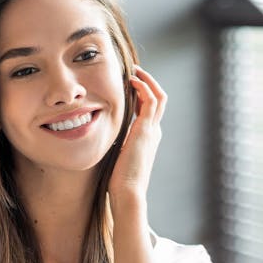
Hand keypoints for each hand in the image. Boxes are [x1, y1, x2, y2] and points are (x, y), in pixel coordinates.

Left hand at [108, 65, 166, 208]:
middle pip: (159, 100)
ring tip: (134, 71)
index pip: (148, 110)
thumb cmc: (119, 180)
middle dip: (148, 83)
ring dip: (148, 80)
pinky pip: (151, 100)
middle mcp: (153, 131)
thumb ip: (116, 145)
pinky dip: (144, 87)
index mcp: (147, 138)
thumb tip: (103, 140)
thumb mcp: (117, 157)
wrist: (128, 192)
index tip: (129, 85)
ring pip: (159, 96)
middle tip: (134, 72)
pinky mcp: (146, 129)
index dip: (140, 95)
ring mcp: (152, 130)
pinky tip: (132, 81)